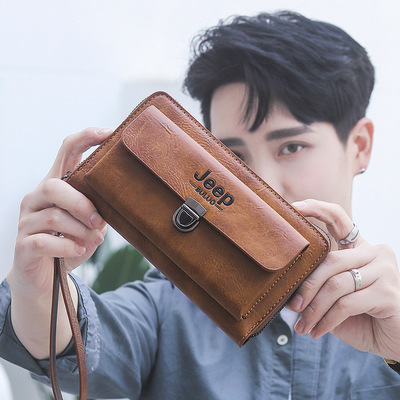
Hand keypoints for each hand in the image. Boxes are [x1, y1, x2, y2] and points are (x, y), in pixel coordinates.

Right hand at [8, 127, 111, 298]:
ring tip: (94, 239)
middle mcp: (36, 198)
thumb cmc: (70, 244)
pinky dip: (67, 246)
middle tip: (99, 220)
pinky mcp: (23, 244)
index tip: (108, 133)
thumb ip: (99, 209)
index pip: (65, 152)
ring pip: (54, 216)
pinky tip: (79, 250)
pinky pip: (44, 241)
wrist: (46, 279)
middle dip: (82, 203)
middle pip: (55, 186)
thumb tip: (116, 202)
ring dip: (80, 230)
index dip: (85, 138)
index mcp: (56, 186)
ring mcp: (26, 221)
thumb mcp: (89, 224)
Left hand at [287, 199, 399, 360]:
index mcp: (359, 247)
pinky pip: (346, 304)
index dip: (317, 209)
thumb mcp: (335, 297)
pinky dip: (326, 320)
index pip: (339, 219)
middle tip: (292, 306)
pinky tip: (316, 331)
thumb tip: (285, 289)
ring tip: (302, 326)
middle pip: (330, 260)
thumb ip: (316, 287)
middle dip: (307, 286)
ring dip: (314, 309)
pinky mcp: (388, 292)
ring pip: (336, 284)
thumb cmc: (360, 315)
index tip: (295, 206)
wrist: (394, 339)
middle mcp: (374, 252)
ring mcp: (385, 270)